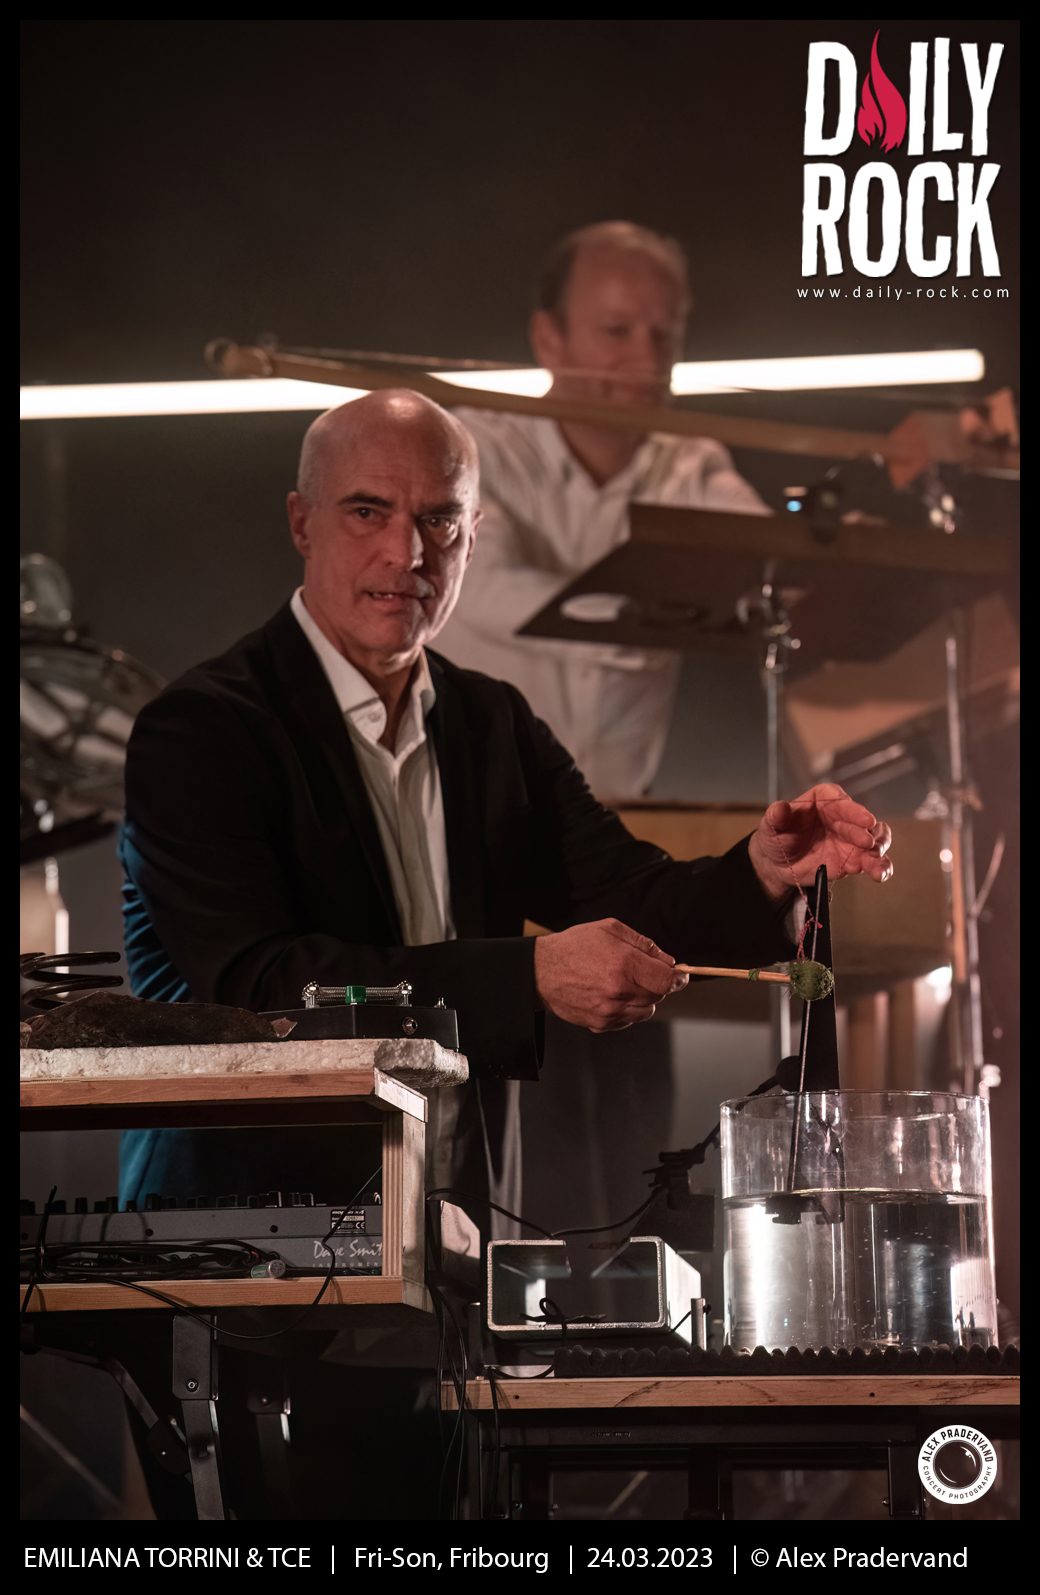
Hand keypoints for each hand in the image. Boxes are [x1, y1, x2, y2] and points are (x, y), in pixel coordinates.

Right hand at [533, 918, 688, 1031]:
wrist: (542, 971)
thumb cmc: (575, 946)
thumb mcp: (611, 929)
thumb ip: (645, 944)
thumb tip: (668, 961)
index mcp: (625, 964)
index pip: (667, 980)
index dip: (677, 977)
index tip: (678, 975)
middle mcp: (619, 991)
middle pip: (659, 995)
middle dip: (656, 984)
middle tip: (642, 972)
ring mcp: (610, 1011)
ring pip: (647, 1010)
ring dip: (644, 998)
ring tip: (624, 983)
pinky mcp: (601, 1024)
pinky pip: (629, 1020)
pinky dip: (627, 1009)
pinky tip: (612, 995)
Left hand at [747, 782, 893, 902]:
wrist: (779, 863)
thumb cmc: (777, 836)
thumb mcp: (771, 825)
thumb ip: (776, 816)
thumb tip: (780, 808)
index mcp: (823, 801)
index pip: (840, 801)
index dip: (854, 810)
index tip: (865, 819)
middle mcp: (842, 817)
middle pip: (863, 821)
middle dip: (869, 832)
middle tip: (869, 843)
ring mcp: (851, 839)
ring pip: (875, 839)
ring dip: (880, 849)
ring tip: (877, 863)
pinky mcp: (854, 859)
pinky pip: (872, 861)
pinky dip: (879, 867)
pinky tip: (879, 874)